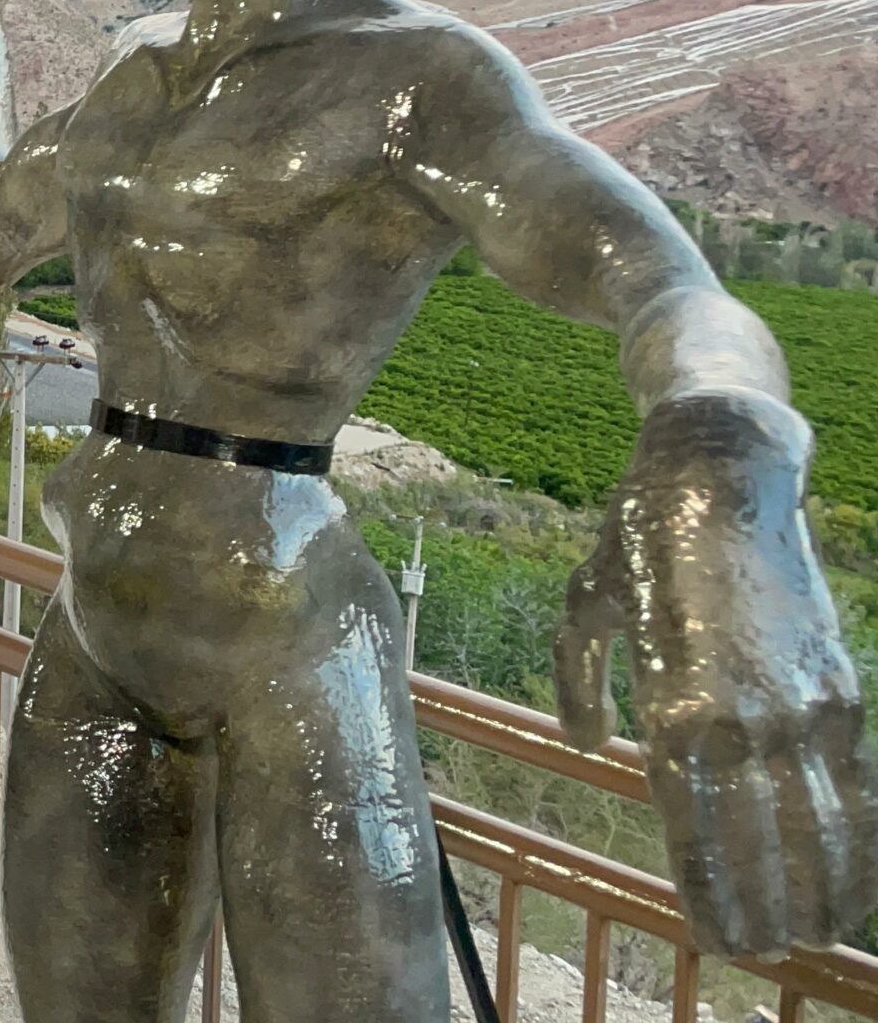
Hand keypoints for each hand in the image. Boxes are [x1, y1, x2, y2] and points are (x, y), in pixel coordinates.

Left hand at [556, 387, 877, 956]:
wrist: (721, 474)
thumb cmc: (636, 543)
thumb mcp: (581, 610)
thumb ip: (578, 684)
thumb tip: (590, 743)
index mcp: (673, 715)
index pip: (696, 836)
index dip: (711, 896)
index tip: (717, 941)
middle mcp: (742, 721)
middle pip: (762, 848)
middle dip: (764, 909)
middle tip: (760, 953)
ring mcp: (801, 706)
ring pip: (824, 827)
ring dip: (823, 887)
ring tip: (815, 934)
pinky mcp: (842, 684)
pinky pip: (856, 780)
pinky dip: (861, 833)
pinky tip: (856, 870)